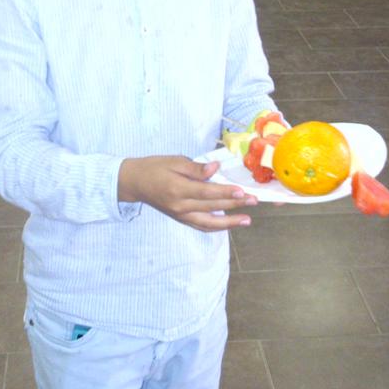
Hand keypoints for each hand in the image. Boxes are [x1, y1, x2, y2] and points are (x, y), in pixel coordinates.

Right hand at [118, 156, 256, 231]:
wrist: (135, 183)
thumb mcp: (174, 161)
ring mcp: (181, 215)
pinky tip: (230, 224)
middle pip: (212, 207)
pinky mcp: (181, 219)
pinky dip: (217, 226)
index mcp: (178, 189)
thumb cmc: (155, 167)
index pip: (206, 192)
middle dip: (235, 204)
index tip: (242, 191)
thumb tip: (215, 168)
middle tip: (253, 201)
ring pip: (209, 223)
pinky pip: (202, 226)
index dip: (225, 192)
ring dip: (230, 222)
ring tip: (247, 219)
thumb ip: (196, 168)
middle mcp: (180, 206)